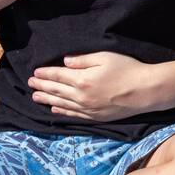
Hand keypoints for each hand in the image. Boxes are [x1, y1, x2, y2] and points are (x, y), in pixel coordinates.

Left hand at [27, 51, 158, 120]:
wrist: (144, 91)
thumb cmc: (127, 69)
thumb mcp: (105, 57)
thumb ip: (83, 59)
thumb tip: (65, 62)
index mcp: (82, 79)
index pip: (58, 75)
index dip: (45, 73)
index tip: (35, 72)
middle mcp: (81, 96)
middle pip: (56, 90)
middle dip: (41, 86)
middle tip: (30, 84)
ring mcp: (88, 109)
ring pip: (61, 104)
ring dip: (47, 99)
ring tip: (35, 97)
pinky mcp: (95, 117)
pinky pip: (73, 115)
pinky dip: (62, 112)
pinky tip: (54, 109)